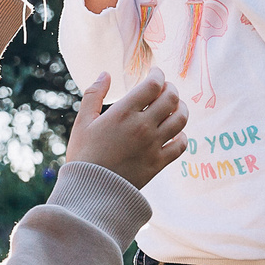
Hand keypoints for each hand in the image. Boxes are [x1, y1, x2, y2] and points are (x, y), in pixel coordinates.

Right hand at [62, 71, 187, 190]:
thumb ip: (93, 94)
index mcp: (123, 113)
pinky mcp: (159, 163)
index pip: (153, 85)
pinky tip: (175, 133)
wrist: (91, 191)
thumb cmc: (83, 155)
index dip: (158, 74)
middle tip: (166, 88)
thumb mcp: (82, 122)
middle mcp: (142, 127)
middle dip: (171, 88)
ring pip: (180, 119)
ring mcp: (153, 145)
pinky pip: (181, 145)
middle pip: (171, 98)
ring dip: (181, 108)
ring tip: (175, 106)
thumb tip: (105, 73)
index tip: (156, 73)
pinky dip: (182, 136)